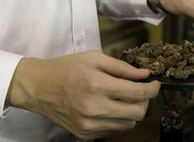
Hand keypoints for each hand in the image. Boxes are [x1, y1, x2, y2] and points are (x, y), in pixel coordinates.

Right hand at [6, 51, 159, 138]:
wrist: (38, 86)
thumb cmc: (65, 68)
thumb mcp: (93, 58)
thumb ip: (121, 67)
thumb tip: (144, 74)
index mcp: (96, 85)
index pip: (137, 93)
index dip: (152, 89)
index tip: (155, 84)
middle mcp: (93, 109)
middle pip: (137, 113)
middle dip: (144, 101)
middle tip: (139, 90)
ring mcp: (88, 125)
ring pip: (127, 124)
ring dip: (130, 111)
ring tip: (120, 98)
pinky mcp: (84, 134)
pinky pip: (112, 131)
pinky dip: (116, 119)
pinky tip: (107, 107)